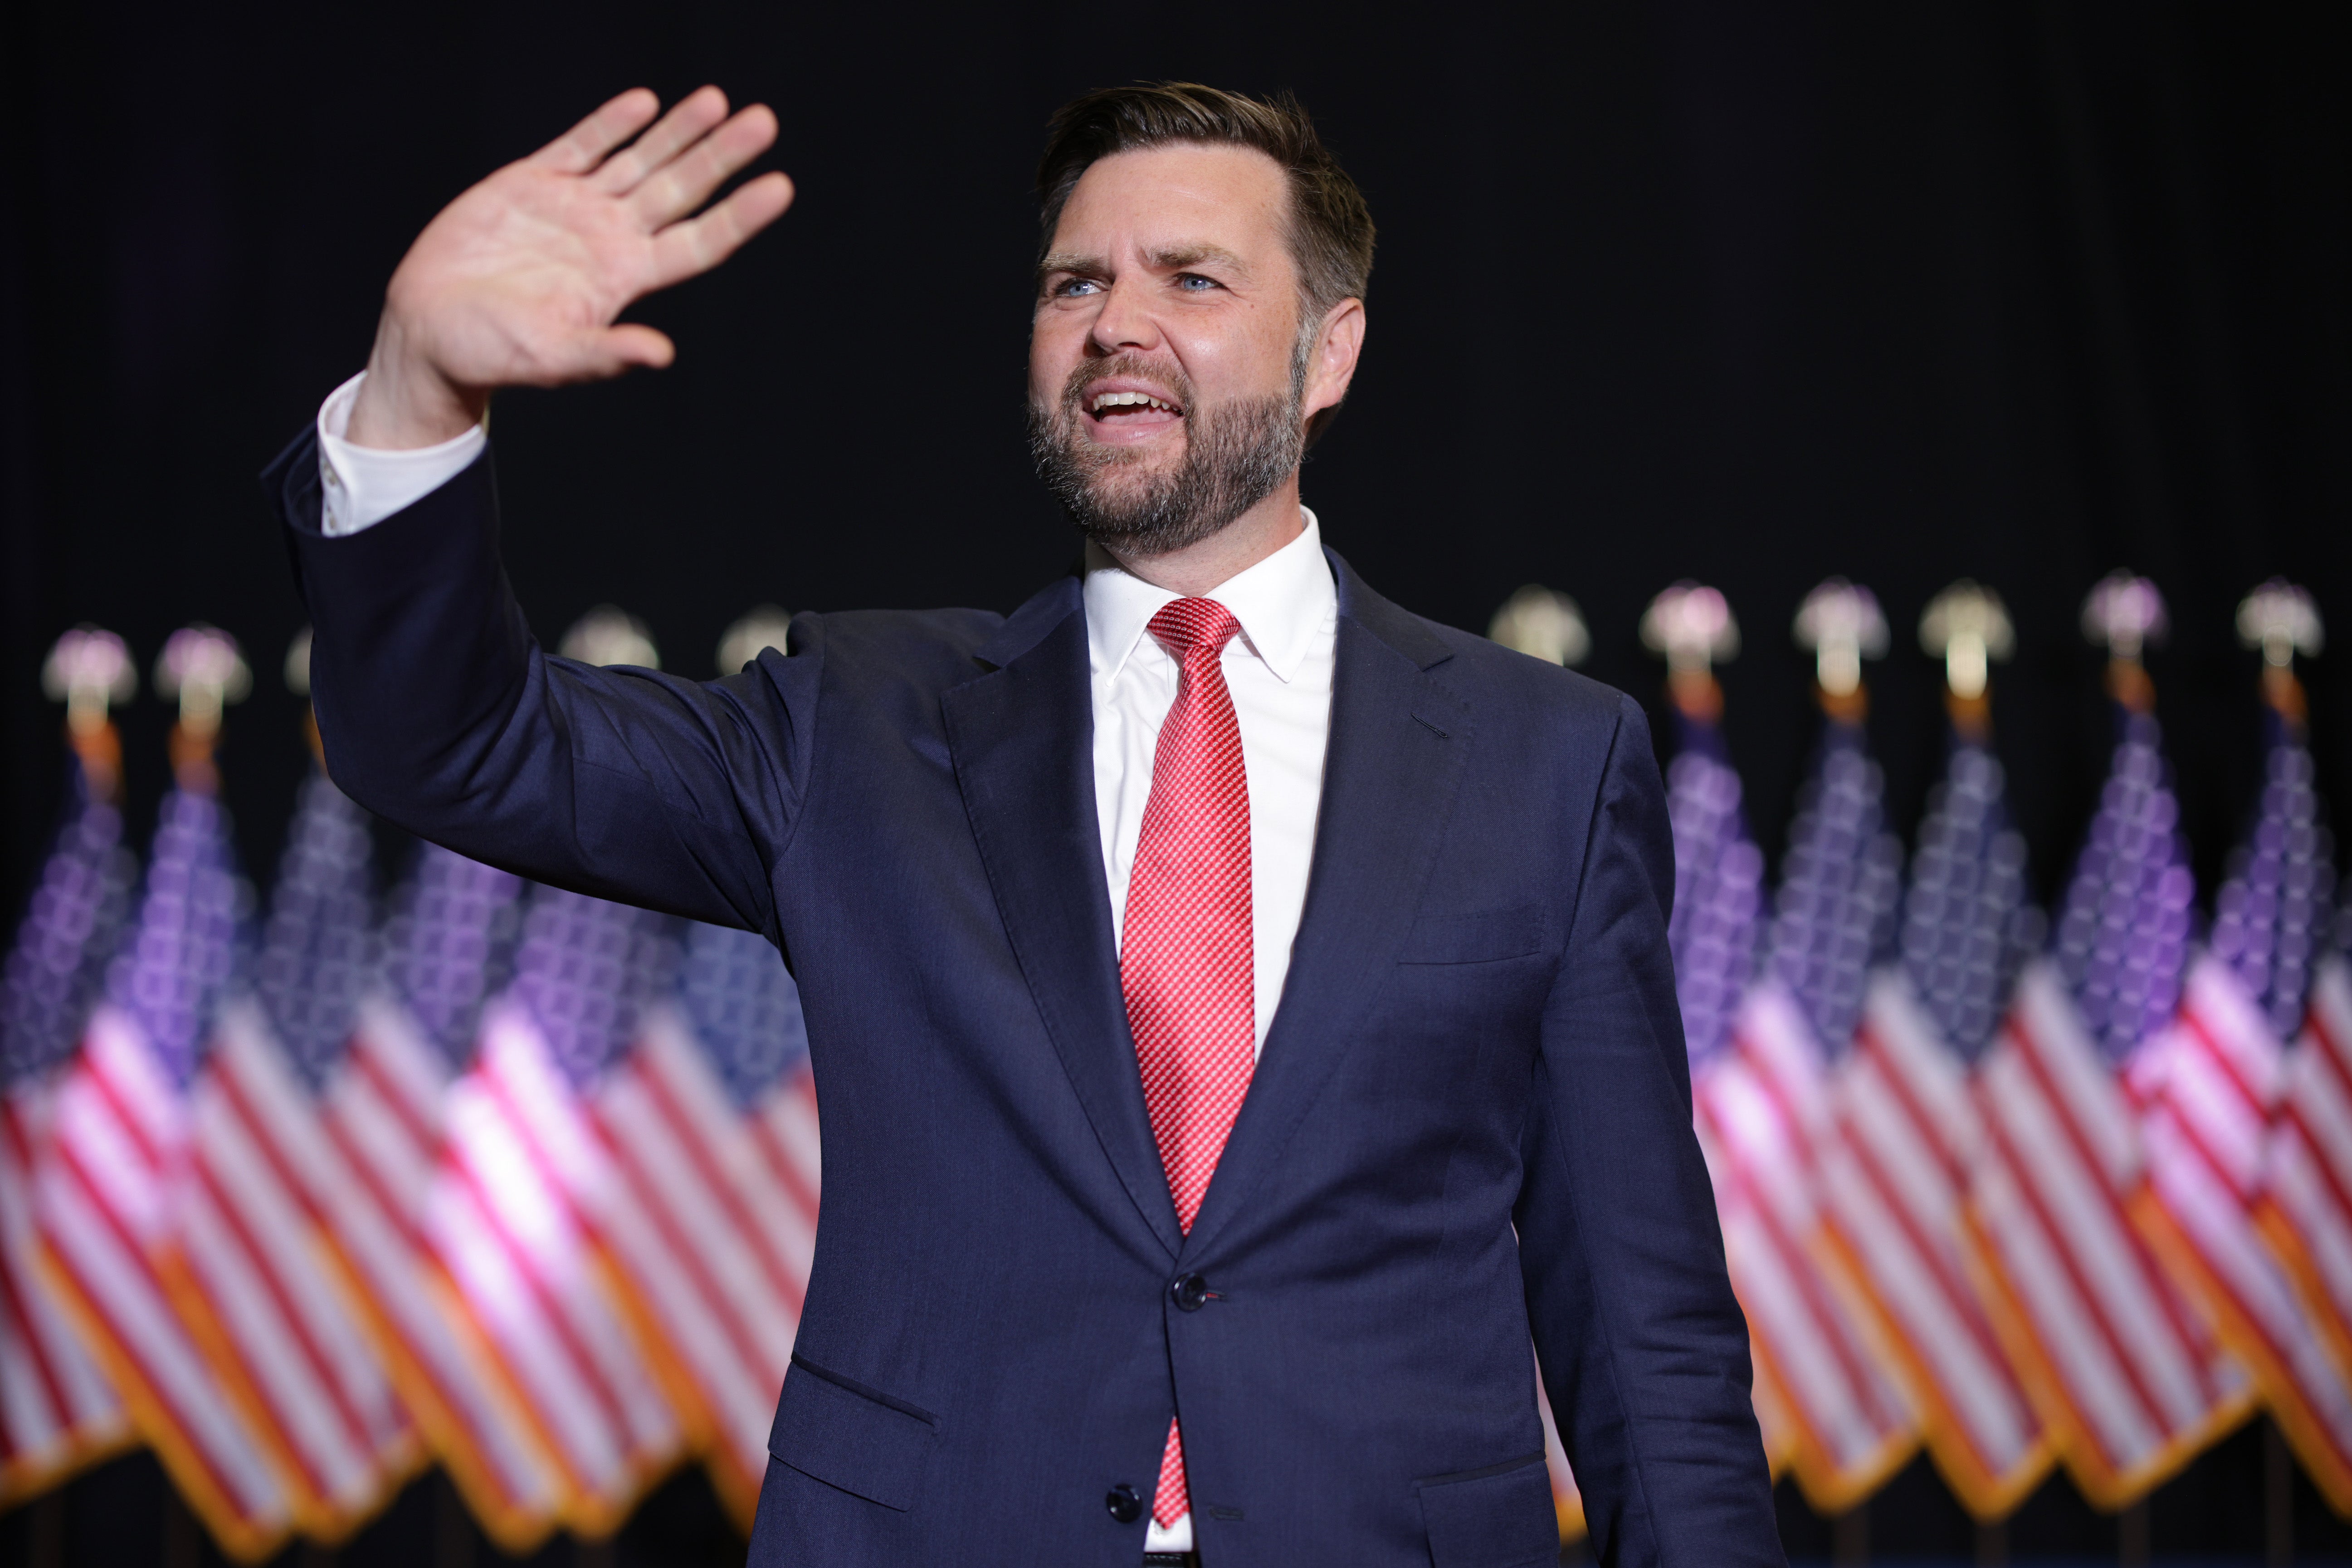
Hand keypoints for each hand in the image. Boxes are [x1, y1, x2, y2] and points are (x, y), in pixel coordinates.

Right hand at [348, 87, 792, 448]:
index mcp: (624, 277)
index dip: (740, 214)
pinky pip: (581, 144)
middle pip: (680, 189)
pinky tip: (643, 103)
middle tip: (764, 121)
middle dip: (721, 155)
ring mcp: (575, 207)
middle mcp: (610, 237)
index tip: (780, 186)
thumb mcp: (553, 357)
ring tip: (718, 100)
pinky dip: (610, 123)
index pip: (699, 241)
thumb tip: (661, 355)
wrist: (431, 330)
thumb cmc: (494, 353)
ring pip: (639, 159)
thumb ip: (606, 354)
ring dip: (678, 130)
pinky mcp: (532, 183)